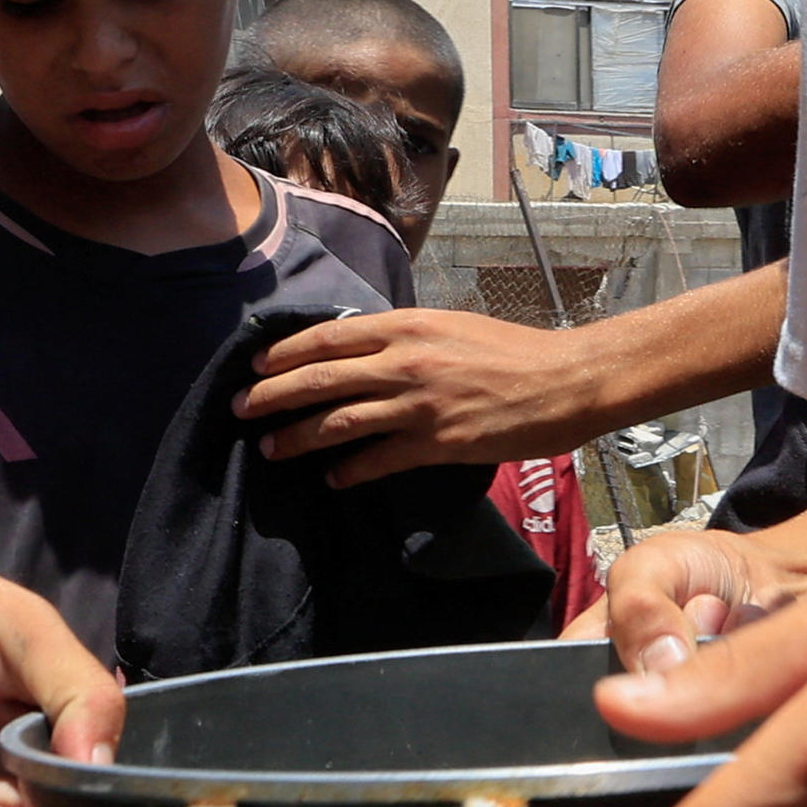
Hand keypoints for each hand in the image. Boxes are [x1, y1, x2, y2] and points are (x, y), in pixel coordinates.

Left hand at [237, 307, 582, 482]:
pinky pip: (378, 459)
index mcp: (408, 326)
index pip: (328, 338)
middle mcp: (406, 361)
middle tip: (240, 410)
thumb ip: (405, 338)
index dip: (284, 354)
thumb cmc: (514, 352)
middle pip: (320, 378)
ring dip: (297, 437)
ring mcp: (419, 403)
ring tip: (270, 449)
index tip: (255, 367)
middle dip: (271, 395)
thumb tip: (361, 349)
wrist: (566, 380)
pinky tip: (331, 479)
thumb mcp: (451, 327)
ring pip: (339, 421)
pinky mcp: (437, 442)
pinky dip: (348, 471)